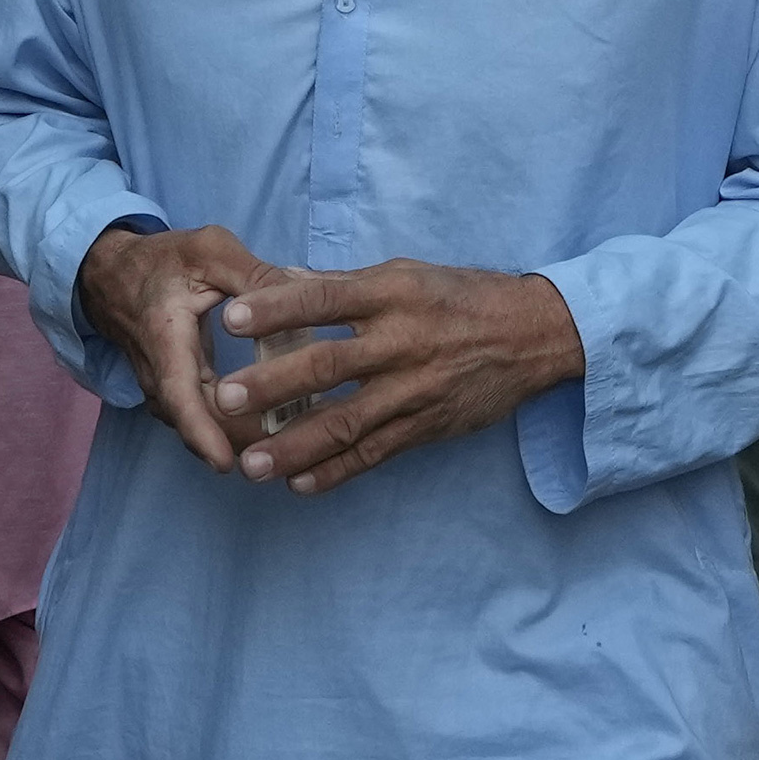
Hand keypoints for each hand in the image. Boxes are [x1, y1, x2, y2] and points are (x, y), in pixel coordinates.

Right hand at [77, 222, 291, 470]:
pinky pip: (198, 419)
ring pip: (197, 426)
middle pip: (195, 422)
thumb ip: (255, 275)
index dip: (200, 431)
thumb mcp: (211, 250)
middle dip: (238, 442)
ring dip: (236, 438)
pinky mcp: (170, 394)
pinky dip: (229, 428)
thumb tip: (303, 299)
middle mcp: (157, 373)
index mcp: (165, 336)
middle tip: (289, 449)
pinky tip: (269, 427)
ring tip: (286, 443)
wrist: (111, 274)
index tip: (225, 462)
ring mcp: (160, 389)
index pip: (178, 393)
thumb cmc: (162, 261)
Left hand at [209, 260, 586, 493]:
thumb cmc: (461, 298)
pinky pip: (375, 454)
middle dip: (272, 385)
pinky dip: (336, 472)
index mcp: (391, 294)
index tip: (231, 318)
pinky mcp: (427, 426)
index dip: (276, 308)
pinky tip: (298, 485)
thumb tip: (282, 281)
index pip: (324, 299)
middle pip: (328, 365)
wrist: (535, 334)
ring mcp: (414, 390)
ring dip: (294, 446)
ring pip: (346, 422)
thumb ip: (343, 285)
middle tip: (223, 399)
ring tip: (251, 464)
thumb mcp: (406, 274)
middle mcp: (402, 342)